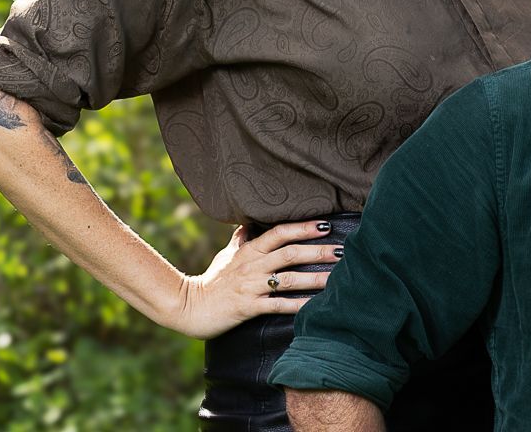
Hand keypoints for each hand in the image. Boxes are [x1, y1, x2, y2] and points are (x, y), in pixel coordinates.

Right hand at [165, 221, 344, 338]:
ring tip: (337, 277)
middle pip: (289, 254)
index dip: (303, 228)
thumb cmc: (211, 280)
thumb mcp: (227, 255)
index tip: (326, 226)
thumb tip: (248, 222)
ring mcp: (251, 287)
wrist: (188, 307)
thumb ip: (241, 239)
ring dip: (314, 278)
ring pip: (288, 279)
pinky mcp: (248, 307)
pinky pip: (277, 305)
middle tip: (342, 250)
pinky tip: (315, 307)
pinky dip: (297, 306)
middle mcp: (252, 266)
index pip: (279, 233)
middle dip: (317, 252)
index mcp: (250, 251)